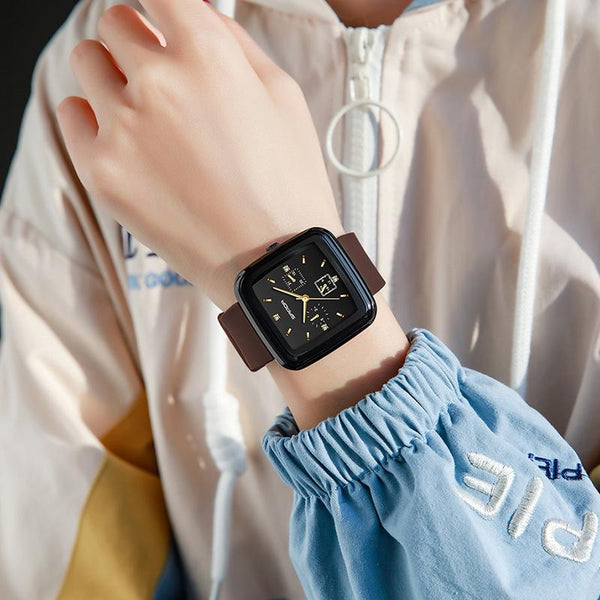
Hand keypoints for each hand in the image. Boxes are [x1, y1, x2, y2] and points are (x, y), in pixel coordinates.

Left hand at [56, 0, 343, 308]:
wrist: (273, 261)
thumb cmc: (287, 185)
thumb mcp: (283, 97)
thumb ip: (233, 40)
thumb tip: (195, 11)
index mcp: (209, 56)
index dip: (163, 4)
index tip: (163, 19)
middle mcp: (158, 84)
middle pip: (115, 22)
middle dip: (138, 40)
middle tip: (162, 74)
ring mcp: (123, 129)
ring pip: (88, 62)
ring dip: (112, 73)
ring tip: (146, 111)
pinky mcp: (102, 172)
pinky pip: (70, 115)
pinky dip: (91, 116)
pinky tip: (124, 138)